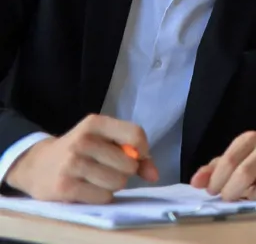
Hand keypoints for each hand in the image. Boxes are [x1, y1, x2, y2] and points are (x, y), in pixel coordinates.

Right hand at [5, 114, 158, 202]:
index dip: (143, 150)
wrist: (36, 165)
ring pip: (118, 182)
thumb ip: (134, 153)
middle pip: (129, 164)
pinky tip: (88, 188)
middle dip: (125, 171)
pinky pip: (103, 197)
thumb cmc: (79, 151)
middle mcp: (82, 141)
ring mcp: (72, 164)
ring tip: (98, 179)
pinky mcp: (65, 187)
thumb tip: (154, 175)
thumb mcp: (104, 141)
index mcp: (95, 123)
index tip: (137, 156)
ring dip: (113, 185)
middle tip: (109, 168)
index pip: (135, 134)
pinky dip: (101, 196)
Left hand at [190, 132, 255, 201]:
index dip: (217, 180)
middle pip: (246, 172)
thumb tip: (196, 182)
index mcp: (251, 139)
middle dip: (232, 191)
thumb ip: (213, 171)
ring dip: (254, 199)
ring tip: (250, 198)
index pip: (230, 160)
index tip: (213, 191)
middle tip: (228, 199)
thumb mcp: (234, 161)